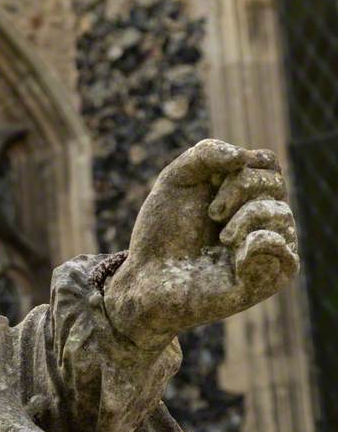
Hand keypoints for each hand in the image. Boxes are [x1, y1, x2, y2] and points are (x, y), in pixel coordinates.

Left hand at [104, 139, 298, 348]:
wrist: (147, 277)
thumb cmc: (162, 232)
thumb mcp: (176, 179)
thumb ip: (207, 154)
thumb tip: (244, 155)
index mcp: (245, 194)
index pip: (267, 162)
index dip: (240, 164)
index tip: (207, 181)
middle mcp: (264, 218)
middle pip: (275, 182)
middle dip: (238, 188)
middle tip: (211, 213)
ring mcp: (269, 247)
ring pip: (281, 213)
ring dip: (245, 217)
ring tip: (221, 239)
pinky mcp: (270, 278)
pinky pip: (285, 251)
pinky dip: (258, 243)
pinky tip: (235, 256)